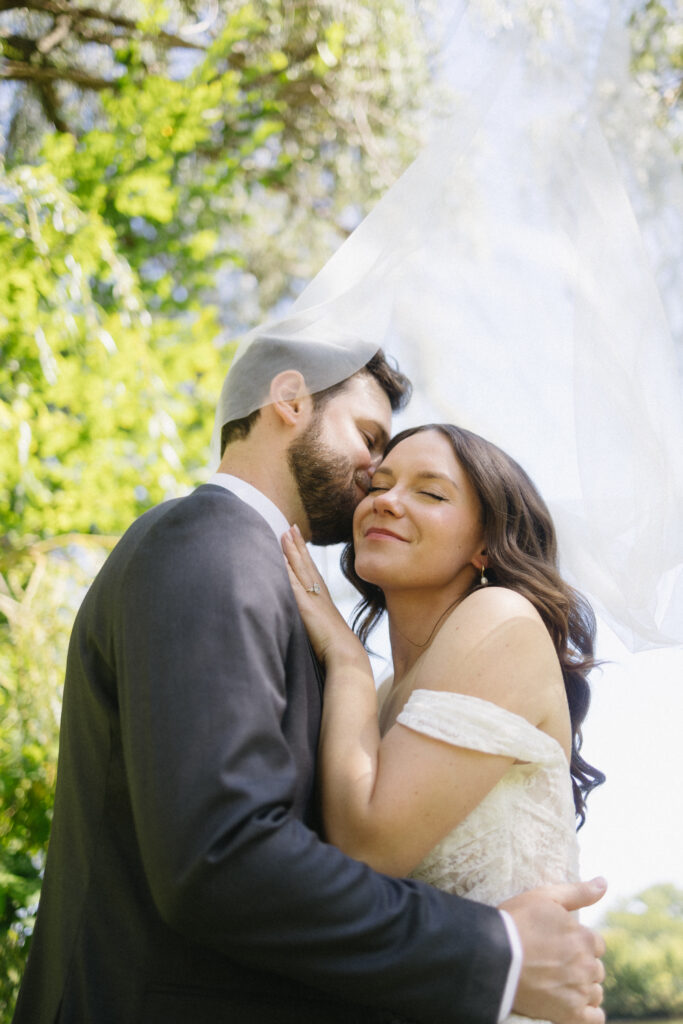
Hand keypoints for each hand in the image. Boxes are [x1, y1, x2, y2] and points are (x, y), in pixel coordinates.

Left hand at [281, 525, 365, 667]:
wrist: (345, 655)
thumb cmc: (337, 649)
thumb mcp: (326, 631)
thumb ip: (318, 622)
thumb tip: (315, 623)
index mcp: (323, 599)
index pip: (311, 570)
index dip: (304, 554)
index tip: (299, 539)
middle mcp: (319, 594)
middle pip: (306, 563)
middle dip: (298, 544)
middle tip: (292, 527)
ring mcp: (313, 598)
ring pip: (300, 569)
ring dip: (292, 550)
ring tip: (285, 533)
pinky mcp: (306, 606)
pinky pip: (293, 583)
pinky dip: (287, 570)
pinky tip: (280, 558)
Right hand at [501, 877, 606, 1023]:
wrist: (492, 957)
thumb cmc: (516, 922)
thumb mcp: (545, 897)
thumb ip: (579, 892)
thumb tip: (604, 882)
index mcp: (585, 939)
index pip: (596, 944)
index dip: (579, 943)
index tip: (558, 944)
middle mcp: (587, 966)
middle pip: (595, 968)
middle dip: (580, 965)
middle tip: (553, 963)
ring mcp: (579, 992)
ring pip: (595, 992)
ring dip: (583, 988)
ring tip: (557, 982)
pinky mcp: (570, 1015)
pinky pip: (595, 1018)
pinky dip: (588, 1013)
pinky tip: (572, 1004)